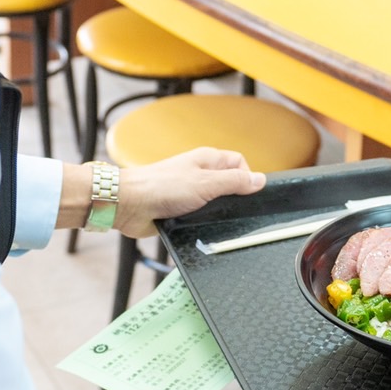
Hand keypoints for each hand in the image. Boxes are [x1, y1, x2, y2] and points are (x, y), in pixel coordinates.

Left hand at [114, 147, 265, 238]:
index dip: (247, 179)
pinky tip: (200, 229)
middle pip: (230, 186)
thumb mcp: (206, 183)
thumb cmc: (161, 186)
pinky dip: (202, 224)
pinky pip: (201, 218)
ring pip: (216, 205)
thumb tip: (260, 180)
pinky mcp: (182, 211)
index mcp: (208, 160)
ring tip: (212, 221)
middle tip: (231, 211)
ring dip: (216, 215)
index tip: (247, 195)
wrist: (130, 204)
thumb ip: (234, 182)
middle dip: (233, 200)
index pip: (240, 164)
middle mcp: (200, 175)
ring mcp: (191, 193)